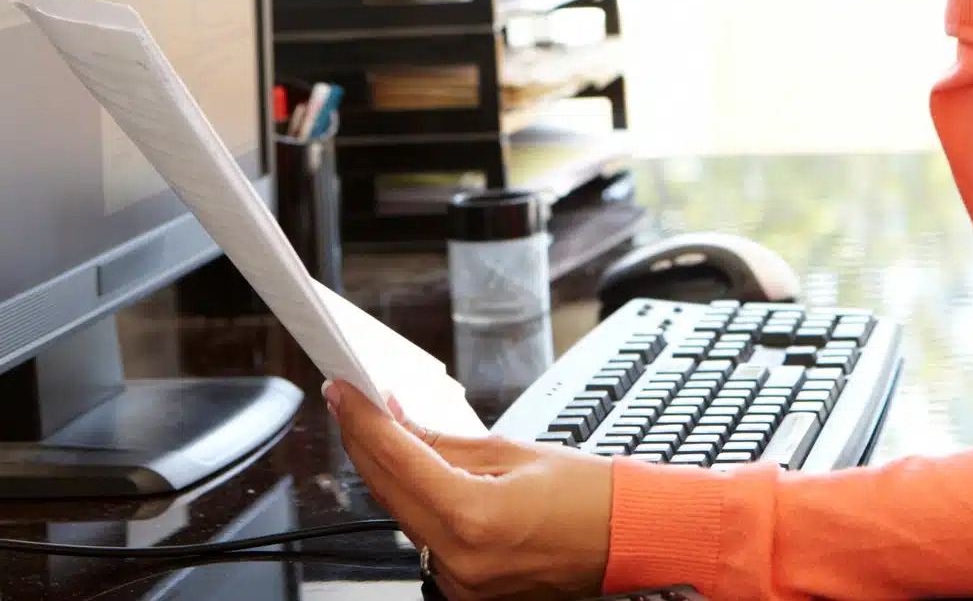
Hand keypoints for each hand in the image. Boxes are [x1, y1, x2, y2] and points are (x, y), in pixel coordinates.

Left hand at [326, 381, 611, 600]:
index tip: (343, 392)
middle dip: (364, 444)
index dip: (363, 420)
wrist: (628, 540)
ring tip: (379, 432)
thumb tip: (402, 424)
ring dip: (387, 474)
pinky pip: (424, 541)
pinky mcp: (466, 593)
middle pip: (388, 493)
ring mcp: (460, 583)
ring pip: (402, 518)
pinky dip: (414, 504)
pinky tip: (412, 474)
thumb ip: (447, 443)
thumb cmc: (589, 497)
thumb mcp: (514, 453)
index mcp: (473, 518)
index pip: (397, 461)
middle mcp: (459, 560)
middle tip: (350, 404)